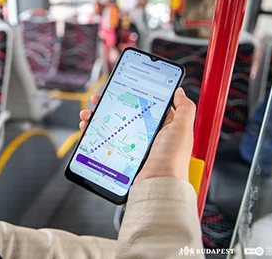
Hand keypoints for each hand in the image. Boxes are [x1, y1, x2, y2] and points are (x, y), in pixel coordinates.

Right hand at [79, 88, 195, 182]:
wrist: (158, 184)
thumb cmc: (172, 157)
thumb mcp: (182, 128)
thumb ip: (184, 108)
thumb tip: (178, 91)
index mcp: (162, 125)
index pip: (143, 104)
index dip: (130, 94)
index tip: (118, 89)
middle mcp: (147, 134)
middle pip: (124, 113)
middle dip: (108, 105)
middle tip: (96, 100)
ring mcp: (133, 145)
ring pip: (112, 127)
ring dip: (97, 119)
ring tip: (87, 116)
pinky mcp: (123, 156)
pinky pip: (107, 142)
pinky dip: (95, 135)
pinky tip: (88, 130)